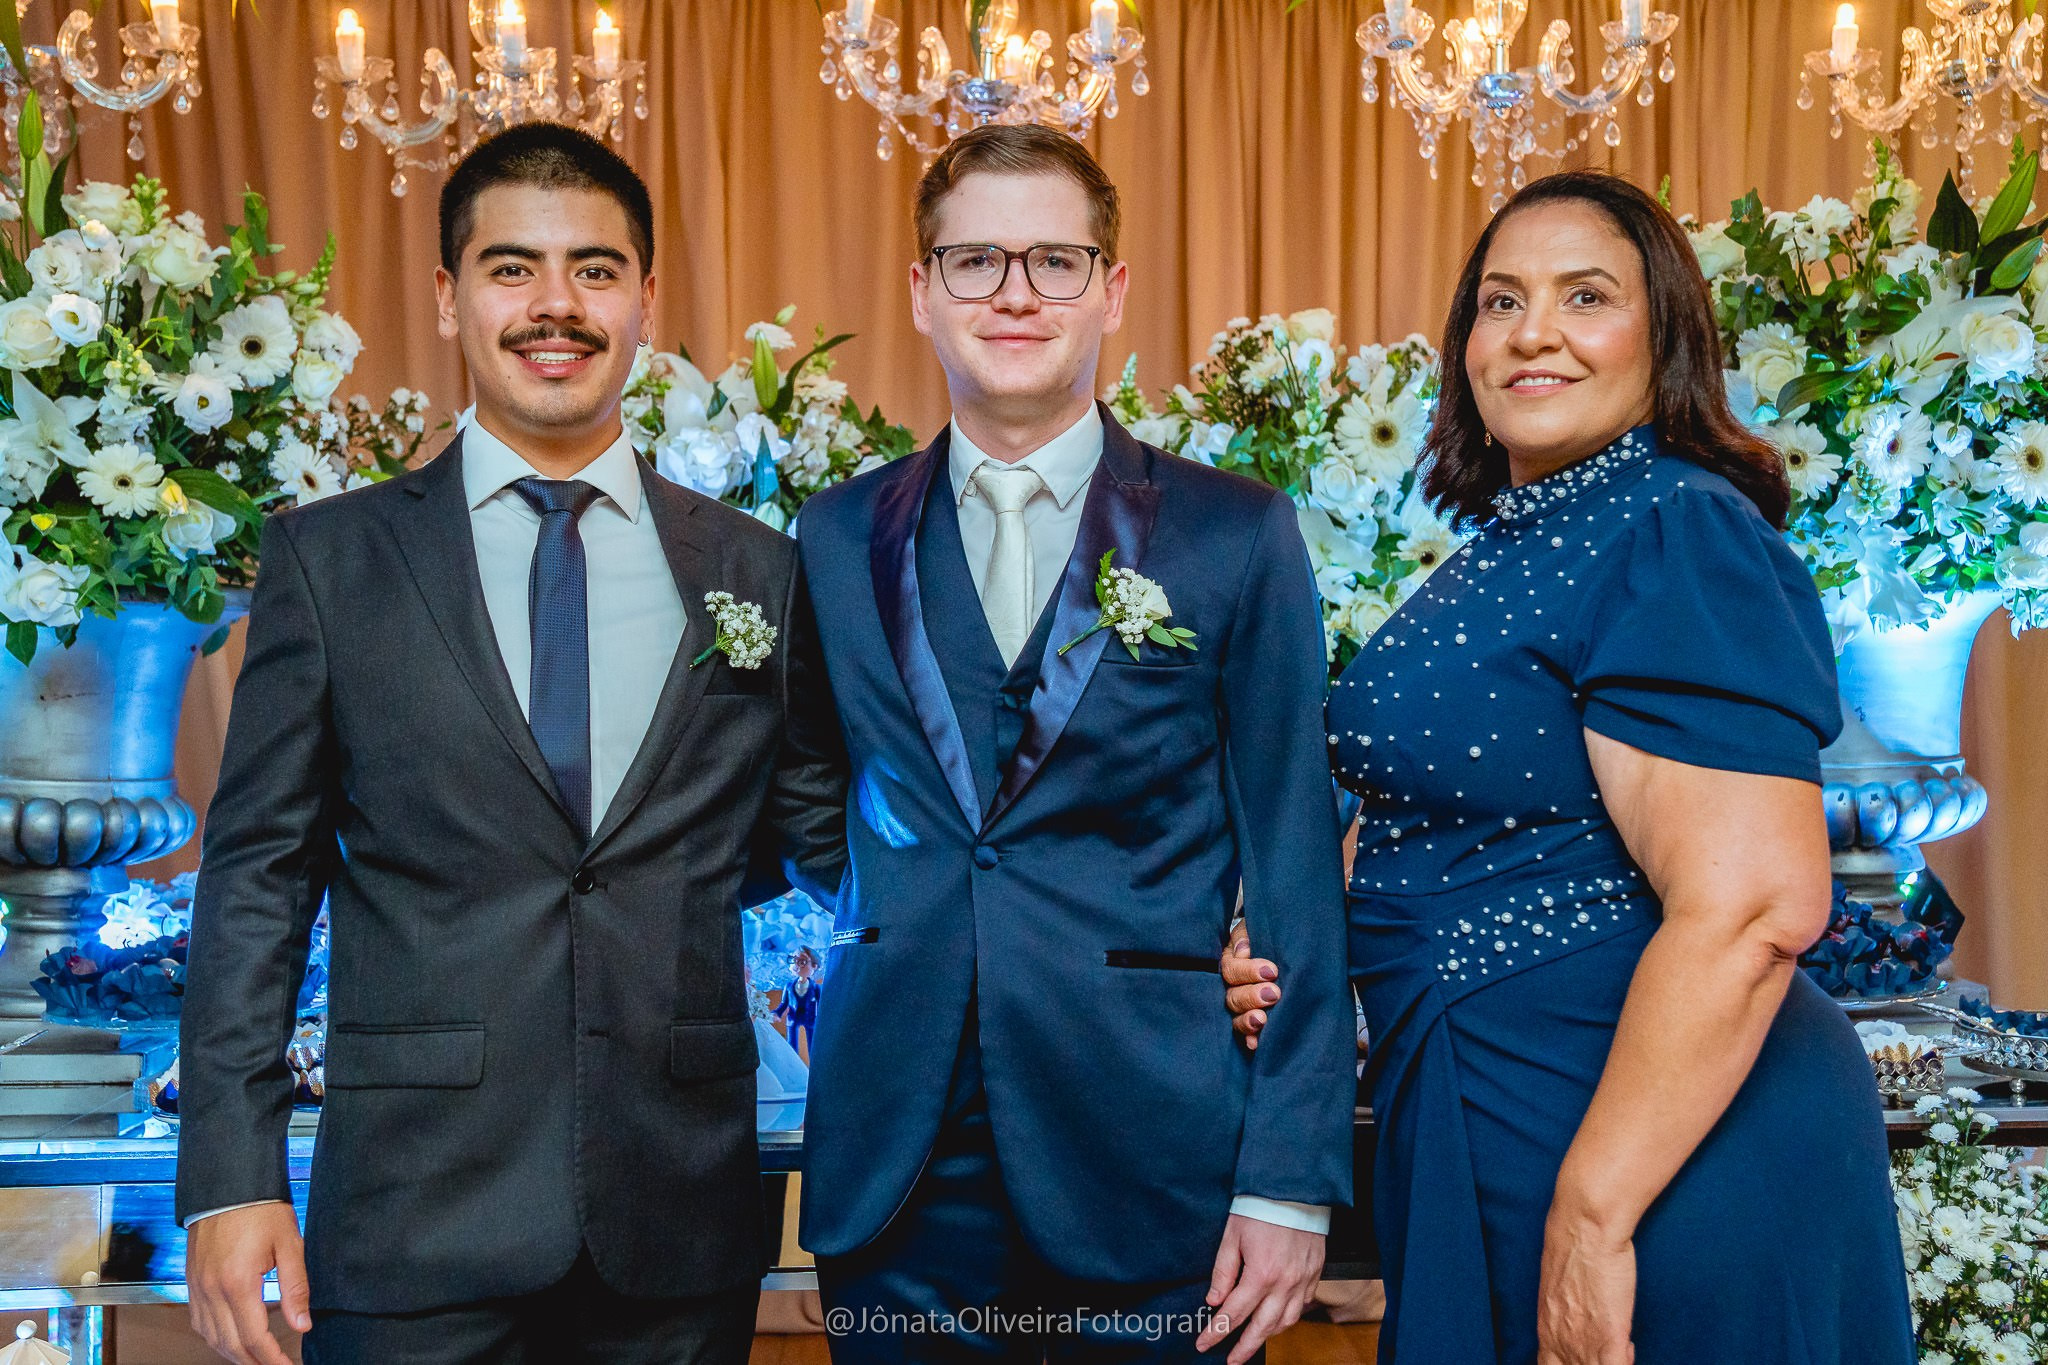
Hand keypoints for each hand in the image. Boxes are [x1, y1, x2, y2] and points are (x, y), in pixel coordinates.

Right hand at [187, 1202, 309, 1364]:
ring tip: (258, 1360)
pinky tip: (232, 1340)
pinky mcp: (191, 1282)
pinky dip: (216, 1339)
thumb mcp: (289, 1244)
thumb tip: (303, 1325)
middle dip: (254, 1363)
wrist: (227, 1184)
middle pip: (231, 1345)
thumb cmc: (260, 1209)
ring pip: (211, 1338)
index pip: (254, 1338)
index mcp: (237, 1283)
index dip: (272, 1359)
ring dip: (234, 1355)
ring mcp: (197, 1288)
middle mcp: (211, 1291)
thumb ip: (296, 1287)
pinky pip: (200, 1323)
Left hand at [1197, 1214, 1322, 1363]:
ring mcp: (1303, 1280)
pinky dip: (1289, 1318)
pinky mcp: (1315, 1274)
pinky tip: (1277, 1320)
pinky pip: (1302, 1306)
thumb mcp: (1232, 1236)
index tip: (1203, 1343)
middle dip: (1244, 1348)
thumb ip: (1223, 1271)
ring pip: (1286, 1321)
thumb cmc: (1260, 1208)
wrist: (1294, 1189)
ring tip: (1252, 1342)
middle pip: (1262, 1327)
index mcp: (1260, 1274)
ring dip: (1268, 1335)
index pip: (1234, 1313)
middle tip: (1230, 1361)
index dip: (1217, 1332)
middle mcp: (1285, 1283)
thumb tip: (1215, 1301)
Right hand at [1220, 921, 1279, 1050]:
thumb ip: (1248, 935)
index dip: (1248, 971)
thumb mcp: (1257, 929)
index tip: (1272, 971)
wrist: (1284, 949)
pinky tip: (1256, 1044)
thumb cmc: (1270, 938)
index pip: (1231, 970)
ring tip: (1262, 1020)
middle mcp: (1231, 987)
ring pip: (1235, 1017)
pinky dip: (1250, 1039)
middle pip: (1232, 996)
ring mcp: (1239, 1008)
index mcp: (1231, 962)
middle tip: (1273, 994)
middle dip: (1251, 996)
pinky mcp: (1250, 1025)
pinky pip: (1245, 1035)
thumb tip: (1243, 951)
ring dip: (1247, 1020)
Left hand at [1536, 1211, 1635, 1364]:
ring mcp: (1583, 1341)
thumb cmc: (1572, 1248)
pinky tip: (1627, 1348)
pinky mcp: (1609, 1337)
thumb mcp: (1556, 1287)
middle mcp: (1560, 1340)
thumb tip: (1572, 1316)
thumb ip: (1561, 1310)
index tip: (1584, 1355)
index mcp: (1546, 1328)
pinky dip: (1623, 1364)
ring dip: (1607, 1363)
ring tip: (1620, 1346)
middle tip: (1601, 1351)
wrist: (1585, 1227)